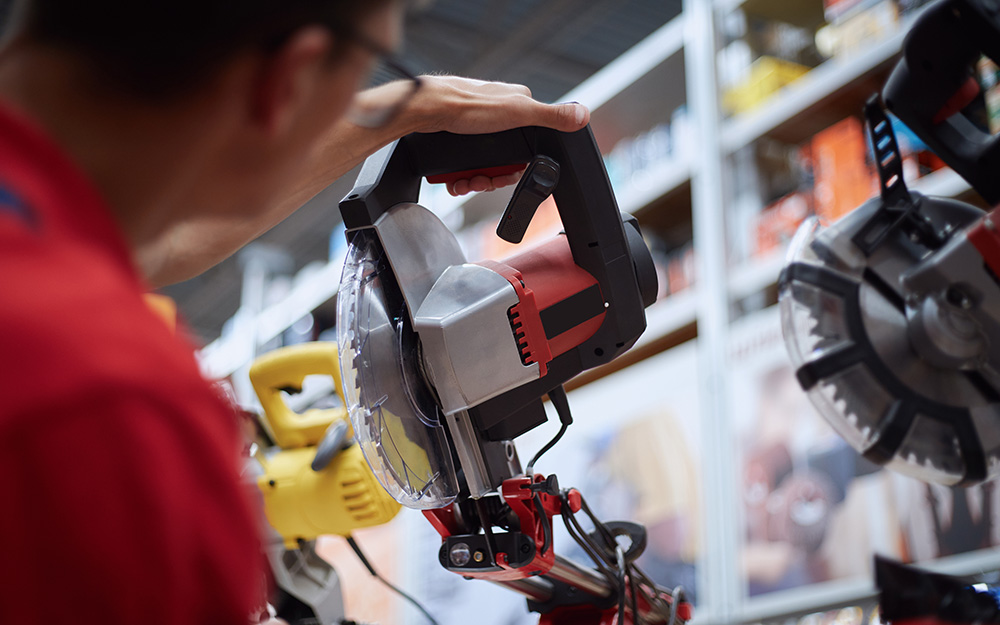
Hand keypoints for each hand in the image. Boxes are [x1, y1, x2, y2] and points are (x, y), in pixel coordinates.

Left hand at [404, 76, 590, 195]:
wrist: (426, 110)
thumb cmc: (468, 105)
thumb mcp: (519, 112)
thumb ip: (552, 116)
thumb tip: (583, 116)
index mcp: (516, 104)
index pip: (529, 143)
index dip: (518, 166)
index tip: (507, 175)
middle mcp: (496, 113)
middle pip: (504, 158)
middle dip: (493, 176)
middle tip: (483, 181)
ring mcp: (475, 124)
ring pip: (483, 163)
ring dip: (476, 179)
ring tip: (466, 182)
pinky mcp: (456, 134)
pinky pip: (464, 163)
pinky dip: (460, 175)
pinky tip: (456, 180)